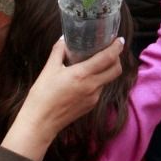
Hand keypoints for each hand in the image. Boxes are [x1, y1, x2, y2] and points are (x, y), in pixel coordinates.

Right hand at [0, 38, 124, 160]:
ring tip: (94, 64)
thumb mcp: (49, 69)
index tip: (119, 40)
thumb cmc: (42, 95)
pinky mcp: (90, 106)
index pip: (108, 58)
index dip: (117, 47)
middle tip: (110, 51)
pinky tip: (85, 79)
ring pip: (107, 80)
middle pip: (116, 70)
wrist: (41, 122)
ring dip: (106, 70)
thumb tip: (64, 38)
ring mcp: (93, 98)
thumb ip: (58, 51)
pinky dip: (97, 81)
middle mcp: (92, 86)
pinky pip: (99, 90)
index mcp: (82, 74)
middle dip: (117, 59)